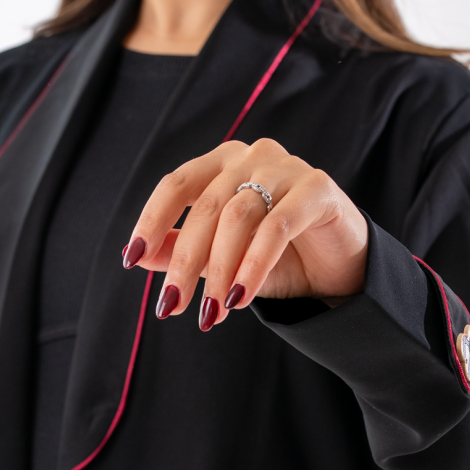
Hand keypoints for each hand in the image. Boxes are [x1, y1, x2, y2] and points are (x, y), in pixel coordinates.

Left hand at [122, 138, 368, 329]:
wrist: (337, 269)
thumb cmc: (277, 258)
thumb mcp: (222, 258)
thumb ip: (181, 251)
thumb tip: (136, 256)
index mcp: (223, 163)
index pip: (177, 184)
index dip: (152, 220)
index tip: (131, 258)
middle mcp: (252, 156)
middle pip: (206, 206)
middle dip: (185, 261)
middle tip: (172, 305)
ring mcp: (287, 167)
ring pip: (239, 216)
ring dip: (220, 269)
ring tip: (211, 312)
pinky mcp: (317, 187)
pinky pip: (277, 227)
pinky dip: (253, 265)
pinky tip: (240, 298)